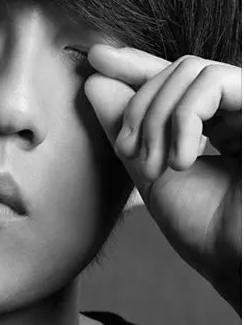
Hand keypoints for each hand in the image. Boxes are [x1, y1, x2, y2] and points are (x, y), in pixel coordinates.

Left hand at [84, 45, 240, 313]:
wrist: (239, 267)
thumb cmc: (204, 230)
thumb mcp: (150, 170)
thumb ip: (127, 127)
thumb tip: (94, 81)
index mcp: (217, 124)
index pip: (174, 79)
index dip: (136, 63)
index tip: (96, 58)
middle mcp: (239, 112)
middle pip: (177, 69)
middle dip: (140, 106)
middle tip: (129, 151)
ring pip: (191, 70)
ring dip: (157, 116)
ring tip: (153, 165)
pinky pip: (213, 82)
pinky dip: (183, 118)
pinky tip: (181, 160)